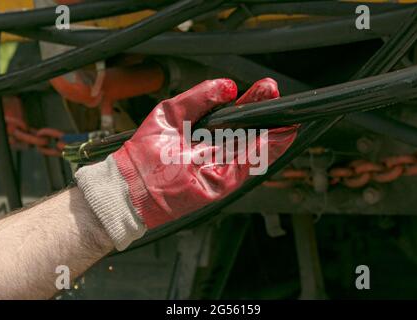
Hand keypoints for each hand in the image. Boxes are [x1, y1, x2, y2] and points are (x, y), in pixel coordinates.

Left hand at [76, 78, 297, 249]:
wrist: (131, 184)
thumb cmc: (147, 151)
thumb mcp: (172, 113)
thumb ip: (200, 98)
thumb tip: (229, 86)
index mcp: (206, 134)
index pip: (236, 116)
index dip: (251, 103)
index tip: (265, 89)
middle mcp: (216, 151)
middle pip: (247, 131)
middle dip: (263, 113)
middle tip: (274, 94)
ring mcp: (220, 167)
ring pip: (252, 149)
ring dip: (271, 133)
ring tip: (286, 118)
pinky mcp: (220, 183)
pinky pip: (245, 166)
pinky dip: (262, 153)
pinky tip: (275, 137)